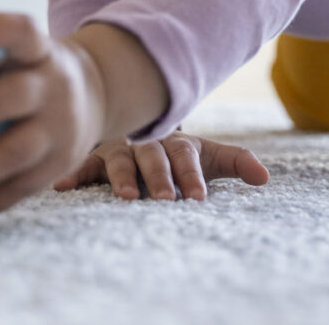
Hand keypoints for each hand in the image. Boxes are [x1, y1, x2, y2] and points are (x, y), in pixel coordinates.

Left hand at [0, 13, 107, 215]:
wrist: (94, 95)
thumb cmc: (31, 74)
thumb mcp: (16, 55)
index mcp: (39, 52)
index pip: (24, 32)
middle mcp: (54, 87)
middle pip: (14, 97)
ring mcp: (60, 129)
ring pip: (16, 153)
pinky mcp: (59, 165)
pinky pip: (20, 189)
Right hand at [53, 131, 269, 200]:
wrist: (143, 127)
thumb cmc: (178, 154)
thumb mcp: (207, 155)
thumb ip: (235, 162)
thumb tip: (265, 177)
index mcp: (175, 143)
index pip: (186, 157)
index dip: (191, 177)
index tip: (198, 199)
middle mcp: (147, 143)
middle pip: (153, 158)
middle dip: (159, 179)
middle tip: (165, 200)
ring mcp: (119, 148)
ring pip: (120, 160)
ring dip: (121, 178)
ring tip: (126, 197)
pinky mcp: (95, 157)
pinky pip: (83, 165)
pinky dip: (73, 174)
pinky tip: (62, 186)